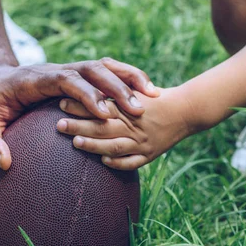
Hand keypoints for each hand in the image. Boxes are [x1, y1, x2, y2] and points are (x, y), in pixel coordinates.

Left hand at [0, 59, 157, 169]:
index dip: (84, 93)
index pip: (64, 79)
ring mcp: (68, 71)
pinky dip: (126, 78)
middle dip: (115, 87)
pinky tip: (146, 92)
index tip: (103, 111)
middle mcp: (55, 71)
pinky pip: (106, 71)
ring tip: (151, 97)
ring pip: (103, 67)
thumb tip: (3, 162)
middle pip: (91, 69)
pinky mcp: (76, 76)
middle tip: (138, 109)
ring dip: (126, 80)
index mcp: (34, 80)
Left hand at [56, 87, 193, 169]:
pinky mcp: (149, 155)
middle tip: (59, 124)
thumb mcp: (138, 87)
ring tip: (75, 142)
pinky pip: (132, 163)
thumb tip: (88, 83)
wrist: (187, 110)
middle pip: (103, 127)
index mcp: (130, 106)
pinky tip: (103, 161)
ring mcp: (142, 142)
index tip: (62, 102)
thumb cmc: (156, 97)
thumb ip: (115, 87)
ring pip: (114, 146)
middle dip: (79, 126)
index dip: (81, 105)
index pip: (101, 105)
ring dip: (94, 146)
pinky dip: (118, 163)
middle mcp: (135, 125)